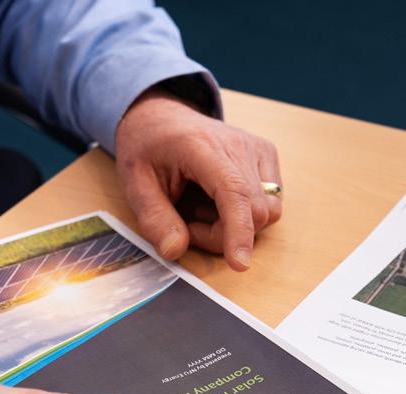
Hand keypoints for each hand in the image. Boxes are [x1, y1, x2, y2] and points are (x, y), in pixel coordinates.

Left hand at [115, 88, 281, 270]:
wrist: (162, 118)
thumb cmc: (148, 148)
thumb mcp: (135, 184)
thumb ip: (154, 219)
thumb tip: (175, 250)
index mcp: (201, 146)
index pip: (233, 191)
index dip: (239, 230)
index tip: (239, 263)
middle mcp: (237, 144)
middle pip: (254, 211)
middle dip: (223, 235)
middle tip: (188, 226)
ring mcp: (256, 149)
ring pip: (267, 210)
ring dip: (236, 225)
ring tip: (203, 209)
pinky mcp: (266, 156)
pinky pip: (270, 201)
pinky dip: (246, 213)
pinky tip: (219, 200)